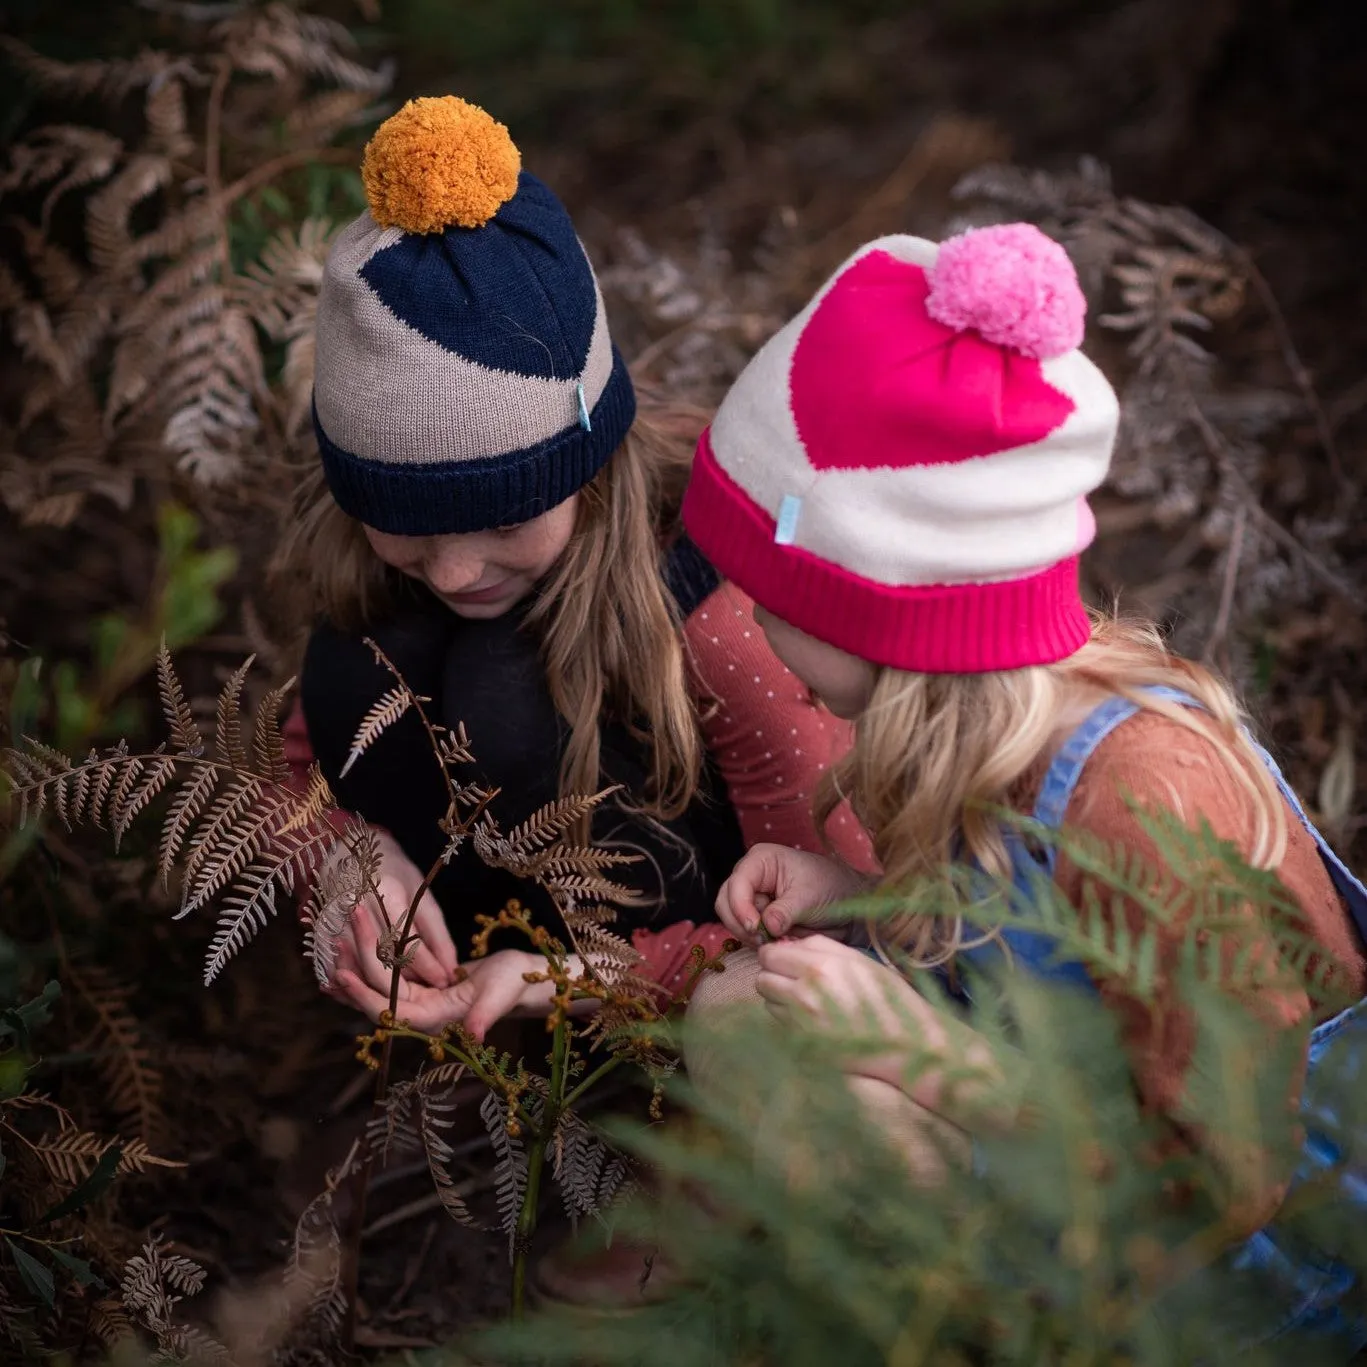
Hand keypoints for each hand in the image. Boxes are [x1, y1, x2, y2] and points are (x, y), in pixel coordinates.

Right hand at [324, 828, 458, 997]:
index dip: (430, 967)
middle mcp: (356, 909)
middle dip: (410, 981)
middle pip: (385, 960)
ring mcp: (333, 922)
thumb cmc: (388, 866)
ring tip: (407, 992)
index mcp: (386, 893)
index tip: (447, 980)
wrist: (343, 847)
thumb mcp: (418, 889)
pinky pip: (337, 969)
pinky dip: (355, 984)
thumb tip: (451, 966)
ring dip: (385, 986)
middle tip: (429, 991)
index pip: (410, 942)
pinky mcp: (318, 933)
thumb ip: (435, 930)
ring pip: (361, 969)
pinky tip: (372, 990)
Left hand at [329, 949, 550, 1039]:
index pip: (389, 1010)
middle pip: (376, 995)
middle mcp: (419, 1014)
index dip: (364, 994)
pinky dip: (368, 964)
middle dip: (356, 968)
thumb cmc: (513, 985)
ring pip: (377, 986)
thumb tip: (475, 1035)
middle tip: (338, 936)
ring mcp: (418, 1001)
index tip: (342, 972)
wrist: (520, 980)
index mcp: (433, 1020)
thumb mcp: (500, 995)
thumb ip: (485, 1016)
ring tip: (334, 942)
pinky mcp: (420, 986)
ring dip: (356, 965)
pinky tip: (351, 949)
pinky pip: (387, 976)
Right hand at [716, 844, 864, 943]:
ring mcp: (752, 898)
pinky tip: (779, 941)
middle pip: (726, 903)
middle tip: (764, 939)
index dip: (740, 907)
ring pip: (733, 921)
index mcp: (761, 860)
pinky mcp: (757, 918)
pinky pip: (747, 934)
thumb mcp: (809, 897)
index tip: (755, 927)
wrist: (847, 904)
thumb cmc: (830, 888)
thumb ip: (785, 911)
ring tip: (779, 939)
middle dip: (742, 924)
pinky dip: (760, 941)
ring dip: (752, 935)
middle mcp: (751, 877)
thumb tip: (767, 926)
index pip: (736, 884)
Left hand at [755, 936, 996, 1121]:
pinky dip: (787, 1019)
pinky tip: (811, 1019)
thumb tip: (787, 945)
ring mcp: (802, 1022)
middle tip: (792, 980)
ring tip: (806, 1000)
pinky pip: (779, 1024)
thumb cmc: (887, 999)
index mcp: (821, 966)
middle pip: (762, 978)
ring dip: (779, 999)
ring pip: (767, 1002)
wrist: (906, 1045)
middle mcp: (806, 992)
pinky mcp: (803, 1045)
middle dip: (773, 977)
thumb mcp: (858, 961)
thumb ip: (820, 948)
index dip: (776, 956)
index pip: (771, 954)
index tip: (785, 960)